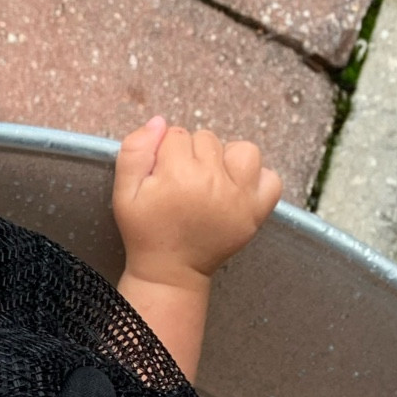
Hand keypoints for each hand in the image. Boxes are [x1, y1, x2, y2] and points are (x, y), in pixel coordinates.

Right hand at [114, 119, 280, 292]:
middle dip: (193, 157)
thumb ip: (134, 152)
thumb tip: (160, 122)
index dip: (166, 154)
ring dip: (227, 161)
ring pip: (242, 150)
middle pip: (208, 140)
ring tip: (212, 183)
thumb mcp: (124, 194)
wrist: (169, 274)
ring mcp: (238, 198)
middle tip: (184, 188)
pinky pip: (271, 178)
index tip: (162, 178)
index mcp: (178, 175)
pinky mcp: (255, 212)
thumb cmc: (146, 233)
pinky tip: (238, 191)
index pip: (177, 135)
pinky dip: (258, 180)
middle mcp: (212, 182)